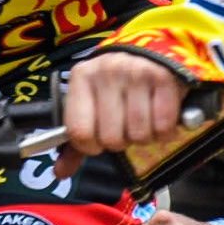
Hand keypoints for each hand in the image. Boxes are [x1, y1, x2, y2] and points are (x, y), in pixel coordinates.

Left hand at [53, 52, 187, 179]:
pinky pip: (162, 126)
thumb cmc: (117, 84)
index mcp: (82, 77)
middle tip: (126, 125)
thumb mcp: (91, 104)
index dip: (91, 146)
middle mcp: (106, 71)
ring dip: (144, 136)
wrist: (151, 52)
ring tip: (144, 119)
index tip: (99, 139)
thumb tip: (59, 172)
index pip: (79, 133)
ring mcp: (135, 72)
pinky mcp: (163, 78)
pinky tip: (160, 115)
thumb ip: (75, 141)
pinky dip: (164, 130)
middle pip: (111, 139)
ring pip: (138, 135)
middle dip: (121, 140)